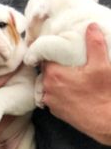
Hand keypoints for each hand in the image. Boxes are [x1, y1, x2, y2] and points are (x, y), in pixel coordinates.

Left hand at [41, 23, 110, 143]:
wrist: (106, 122)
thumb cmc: (103, 94)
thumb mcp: (102, 66)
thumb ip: (95, 44)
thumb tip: (91, 26)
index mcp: (54, 74)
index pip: (44, 57)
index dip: (52, 53)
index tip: (59, 51)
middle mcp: (47, 87)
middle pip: (46, 71)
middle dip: (55, 67)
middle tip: (68, 64)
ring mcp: (50, 101)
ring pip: (48, 84)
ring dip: (56, 81)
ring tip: (71, 77)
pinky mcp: (55, 112)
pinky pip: (52, 97)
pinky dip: (59, 93)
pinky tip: (71, 91)